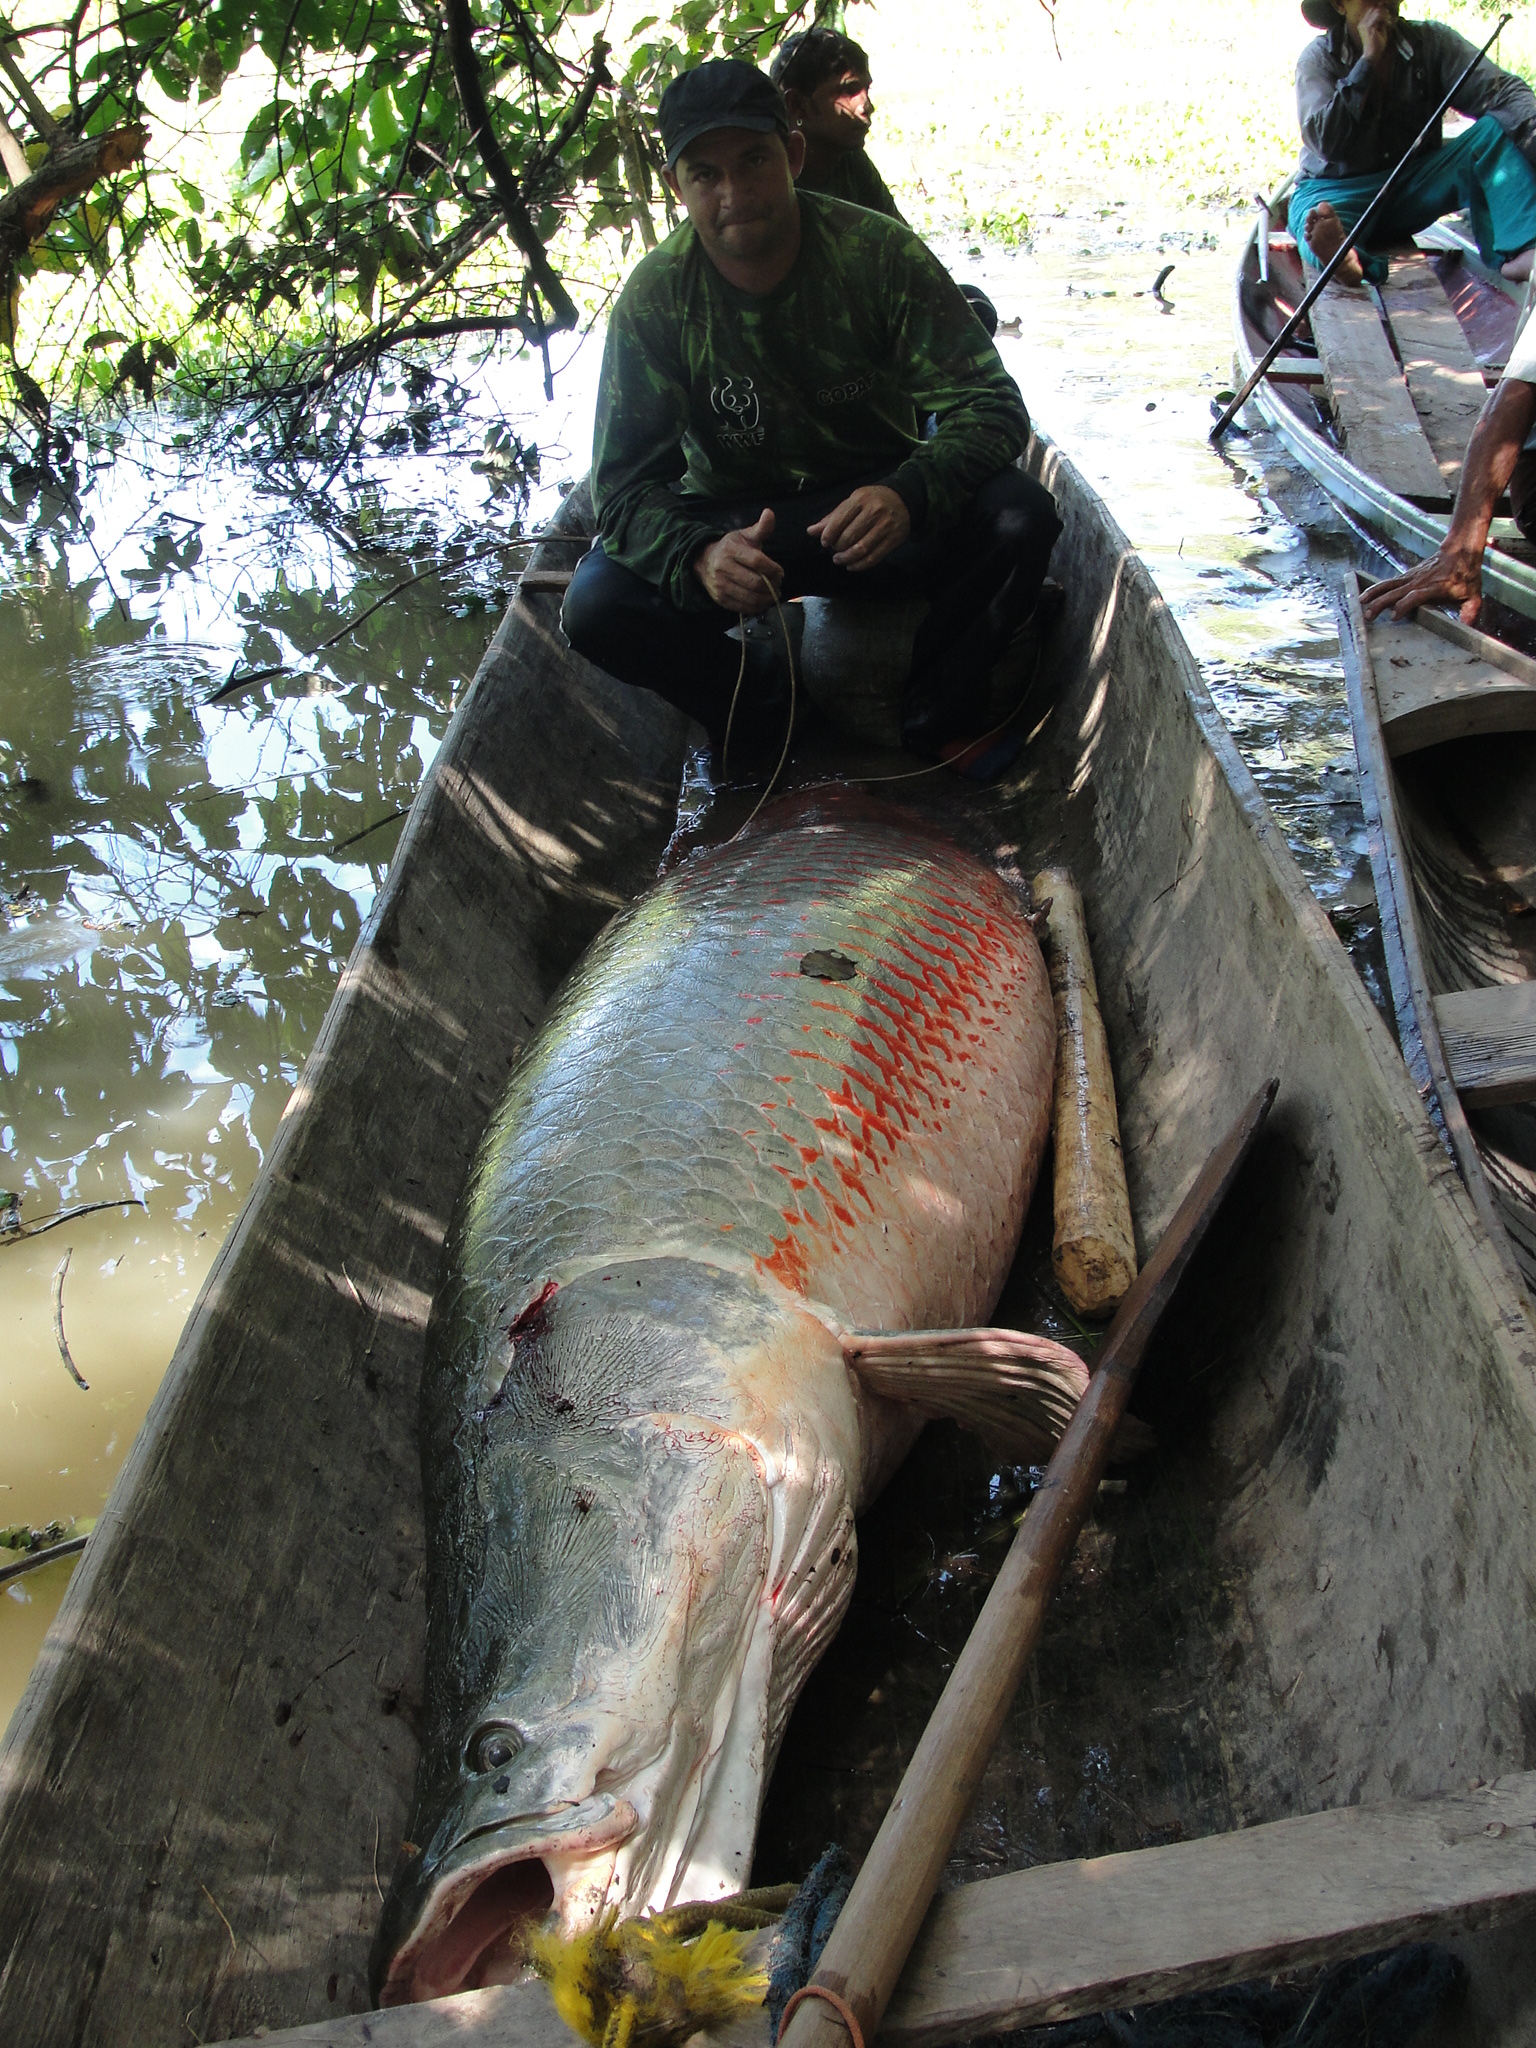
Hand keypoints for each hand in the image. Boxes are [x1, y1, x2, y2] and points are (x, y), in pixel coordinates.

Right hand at [693, 509, 782, 612]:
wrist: (703, 561)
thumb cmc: (729, 548)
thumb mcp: (744, 535)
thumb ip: (761, 528)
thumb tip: (770, 513)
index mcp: (730, 550)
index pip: (757, 562)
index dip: (773, 569)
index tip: (780, 572)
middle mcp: (722, 569)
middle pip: (756, 582)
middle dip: (772, 585)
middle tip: (778, 583)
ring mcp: (720, 586)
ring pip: (751, 598)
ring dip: (767, 598)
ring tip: (773, 592)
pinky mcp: (721, 600)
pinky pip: (744, 608)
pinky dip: (758, 606)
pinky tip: (763, 600)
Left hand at [806, 484, 910, 569]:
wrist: (903, 499)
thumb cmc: (872, 501)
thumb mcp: (852, 502)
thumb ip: (833, 517)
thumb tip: (811, 531)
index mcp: (860, 499)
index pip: (839, 520)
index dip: (828, 535)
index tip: (825, 542)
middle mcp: (874, 511)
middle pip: (849, 537)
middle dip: (838, 548)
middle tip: (835, 551)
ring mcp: (885, 526)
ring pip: (861, 549)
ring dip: (846, 559)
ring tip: (840, 560)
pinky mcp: (893, 539)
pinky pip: (874, 557)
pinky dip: (860, 565)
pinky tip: (852, 565)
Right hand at [1358, 4, 1394, 63]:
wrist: (1372, 56)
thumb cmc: (1376, 45)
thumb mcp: (1379, 30)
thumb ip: (1381, 21)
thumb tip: (1386, 12)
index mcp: (1362, 23)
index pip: (1372, 10)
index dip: (1381, 10)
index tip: (1388, 16)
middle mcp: (1362, 23)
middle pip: (1374, 9)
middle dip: (1384, 11)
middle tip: (1389, 18)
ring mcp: (1364, 25)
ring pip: (1377, 11)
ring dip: (1386, 15)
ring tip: (1389, 21)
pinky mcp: (1369, 27)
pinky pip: (1379, 16)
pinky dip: (1386, 19)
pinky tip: (1389, 23)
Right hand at [1361, 535, 1485, 625]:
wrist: (1460, 550)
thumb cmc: (1466, 574)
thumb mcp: (1473, 595)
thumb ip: (1470, 613)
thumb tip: (1469, 630)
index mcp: (1434, 587)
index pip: (1415, 596)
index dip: (1403, 606)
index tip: (1394, 617)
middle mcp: (1419, 581)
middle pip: (1395, 592)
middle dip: (1380, 604)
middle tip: (1369, 616)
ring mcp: (1411, 577)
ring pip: (1388, 585)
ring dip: (1373, 594)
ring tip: (1359, 603)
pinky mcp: (1406, 576)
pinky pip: (1388, 582)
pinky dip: (1375, 588)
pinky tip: (1364, 594)